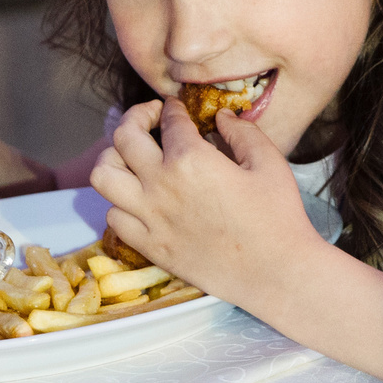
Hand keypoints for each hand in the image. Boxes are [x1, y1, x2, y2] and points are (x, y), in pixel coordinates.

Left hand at [88, 104, 326, 307]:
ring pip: (103, 176)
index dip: (173, 108)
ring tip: (131, 157)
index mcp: (192, 160)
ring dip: (114, 158)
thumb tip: (222, 118)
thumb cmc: (278, 217)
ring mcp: (151, 219)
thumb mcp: (269, 163)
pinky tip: (139, 198)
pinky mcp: (150, 247)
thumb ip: (242, 132)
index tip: (176, 108)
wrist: (276, 273)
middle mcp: (161, 185)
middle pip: (124, 137)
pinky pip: (114, 217)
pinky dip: (120, 202)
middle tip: (149, 118)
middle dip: (135, 117)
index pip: (169, 120)